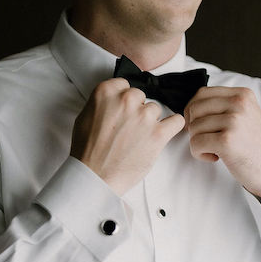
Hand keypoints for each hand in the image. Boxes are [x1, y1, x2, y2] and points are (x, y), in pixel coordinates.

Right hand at [71, 78, 185, 195]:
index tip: (122, 110)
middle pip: (140, 96)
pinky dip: (173, 126)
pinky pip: (177, 121)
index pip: (124, 85)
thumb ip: (101, 103)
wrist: (95, 176)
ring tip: (138, 138)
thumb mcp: (83, 117)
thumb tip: (112, 100)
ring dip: (150, 121)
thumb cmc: (87, 151)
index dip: (123, 100)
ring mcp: (144, 116)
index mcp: (106, 92)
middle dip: (136, 110)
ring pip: (155, 109)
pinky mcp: (158, 134)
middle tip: (128, 128)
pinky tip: (165, 132)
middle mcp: (126, 100)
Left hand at [184, 86, 260, 204]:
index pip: (202, 93)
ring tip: (213, 150)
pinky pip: (196, 143)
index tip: (199, 126)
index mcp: (243, 94)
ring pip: (193, 127)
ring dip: (197, 142)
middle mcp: (239, 103)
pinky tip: (214, 157)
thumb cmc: (253, 146)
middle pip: (195, 109)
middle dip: (193, 127)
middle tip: (207, 140)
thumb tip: (190, 107)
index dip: (193, 111)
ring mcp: (233, 121)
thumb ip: (224, 106)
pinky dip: (199, 153)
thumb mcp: (245, 116)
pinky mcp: (226, 140)